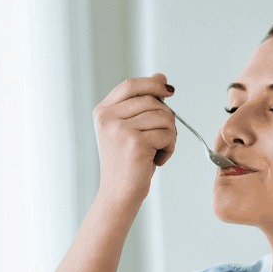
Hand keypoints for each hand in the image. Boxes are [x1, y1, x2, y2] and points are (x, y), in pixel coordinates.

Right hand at [92, 73, 176, 199]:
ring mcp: (120, 130)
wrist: (119, 194)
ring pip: (163, 117)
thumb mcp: (130, 129)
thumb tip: (160, 77)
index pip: (130, 85)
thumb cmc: (127, 163)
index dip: (152, 84)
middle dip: (166, 118)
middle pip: (152, 101)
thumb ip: (142, 104)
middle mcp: (108, 118)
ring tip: (158, 151)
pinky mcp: (135, 142)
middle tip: (163, 138)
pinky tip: (157, 160)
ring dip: (169, 135)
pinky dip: (169, 148)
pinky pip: (167, 134)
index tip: (169, 91)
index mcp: (103, 112)